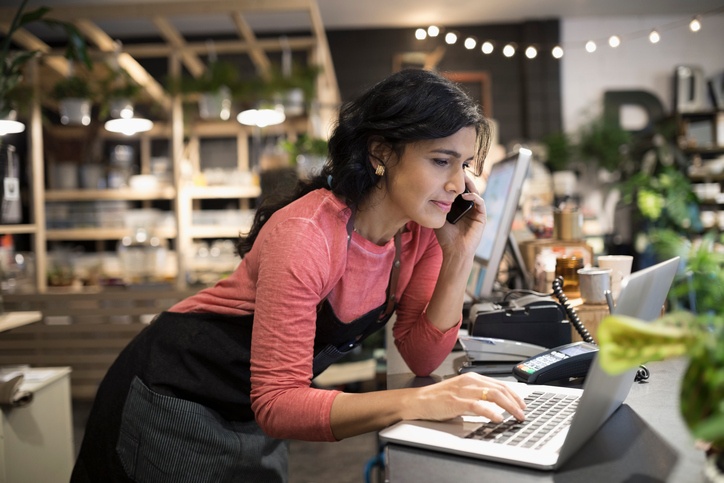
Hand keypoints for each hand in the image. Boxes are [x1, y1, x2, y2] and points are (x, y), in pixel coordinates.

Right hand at [407, 373, 525, 422]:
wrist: (419, 401)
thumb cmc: (438, 398)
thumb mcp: (461, 392)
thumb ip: (477, 395)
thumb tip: (496, 405)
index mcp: (472, 378)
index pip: (499, 384)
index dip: (514, 394)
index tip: (522, 404)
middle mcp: (469, 381)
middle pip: (500, 389)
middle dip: (515, 402)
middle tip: (523, 413)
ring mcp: (463, 391)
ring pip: (493, 395)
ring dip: (509, 407)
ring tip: (516, 416)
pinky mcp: (457, 402)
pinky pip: (478, 406)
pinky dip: (491, 412)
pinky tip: (497, 418)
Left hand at [434, 179, 485, 256]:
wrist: (454, 251)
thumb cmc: (445, 237)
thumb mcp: (439, 218)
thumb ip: (437, 207)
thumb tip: (428, 193)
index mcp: (459, 208)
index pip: (459, 191)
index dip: (455, 182)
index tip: (448, 174)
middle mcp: (468, 209)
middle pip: (468, 189)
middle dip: (464, 180)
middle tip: (457, 171)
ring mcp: (476, 213)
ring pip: (475, 194)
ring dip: (470, 185)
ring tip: (462, 179)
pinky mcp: (481, 217)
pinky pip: (480, 203)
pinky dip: (474, 197)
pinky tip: (466, 195)